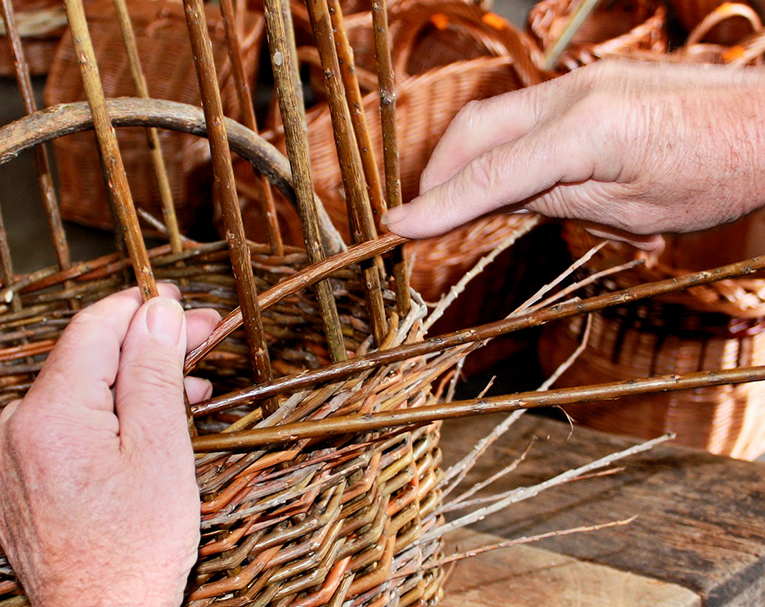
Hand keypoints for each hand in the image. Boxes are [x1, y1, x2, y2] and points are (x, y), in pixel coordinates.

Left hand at [0, 286, 220, 606]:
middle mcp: (19, 429)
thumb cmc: (133, 550)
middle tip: (200, 343)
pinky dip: (104, 420)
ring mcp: (12, 460)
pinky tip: (141, 429)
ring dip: (131, 385)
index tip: (185, 304)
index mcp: (51, 413)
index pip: (95, 327)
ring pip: (77, 396)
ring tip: (185, 392)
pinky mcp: (17, 485)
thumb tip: (156, 312)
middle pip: (87, 360)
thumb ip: (153, 371)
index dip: (144, 307)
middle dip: (146, 347)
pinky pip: (61, 432)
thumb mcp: (160, 450)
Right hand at [385, 60, 764, 249]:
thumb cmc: (722, 170)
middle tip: (424, 217)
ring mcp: (581, 82)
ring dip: (471, 161)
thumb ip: (554, 201)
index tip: (396, 227)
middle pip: (474, 128)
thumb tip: (493, 204)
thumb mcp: (633, 210)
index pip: (487, 176)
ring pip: (494, 116)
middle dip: (440, 173)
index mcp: (585, 132)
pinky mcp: (590, 83)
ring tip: (471, 209)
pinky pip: (526, 115)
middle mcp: (574, 95)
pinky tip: (522, 184)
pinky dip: (506, 150)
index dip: (436, 206)